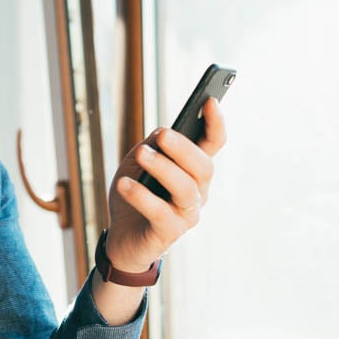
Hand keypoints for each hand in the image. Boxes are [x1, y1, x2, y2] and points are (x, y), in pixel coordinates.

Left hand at [104, 97, 226, 271]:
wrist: (122, 237)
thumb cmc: (135, 194)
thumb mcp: (138, 163)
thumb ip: (152, 146)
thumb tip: (162, 135)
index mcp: (194, 170)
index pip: (214, 144)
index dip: (216, 123)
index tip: (210, 101)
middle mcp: (198, 191)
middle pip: (203, 167)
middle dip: (183, 148)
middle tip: (162, 134)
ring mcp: (187, 214)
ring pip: (185, 188)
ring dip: (163, 168)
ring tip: (141, 155)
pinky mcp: (170, 233)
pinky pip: (160, 212)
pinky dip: (141, 195)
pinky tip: (124, 184)